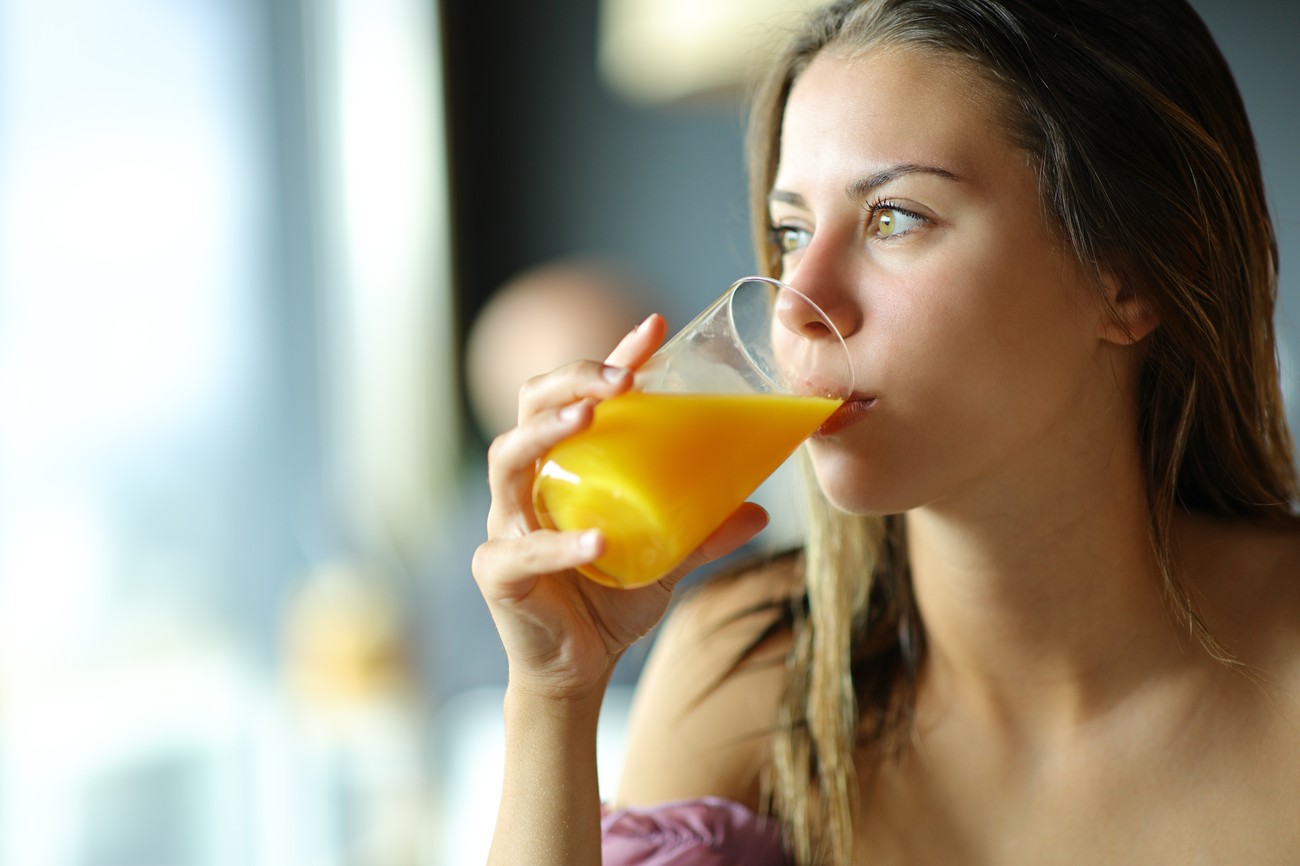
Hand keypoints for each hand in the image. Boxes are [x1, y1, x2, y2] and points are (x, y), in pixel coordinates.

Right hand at [472, 314, 768, 702]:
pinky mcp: (497, 571)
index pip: (581, 396)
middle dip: (573, 380)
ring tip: (589, 418)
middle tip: (622, 378)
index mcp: (564, 466)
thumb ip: (703, 531)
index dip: (613, 358)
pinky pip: (523, 549)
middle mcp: (527, 483)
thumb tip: (761, 510)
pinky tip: (596, 540)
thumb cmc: (610, 600)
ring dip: (547, 432)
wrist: (576, 669)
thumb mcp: (667, 559)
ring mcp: (506, 523)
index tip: (655, 327)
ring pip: (508, 458)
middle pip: (530, 406)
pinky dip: (560, 543)